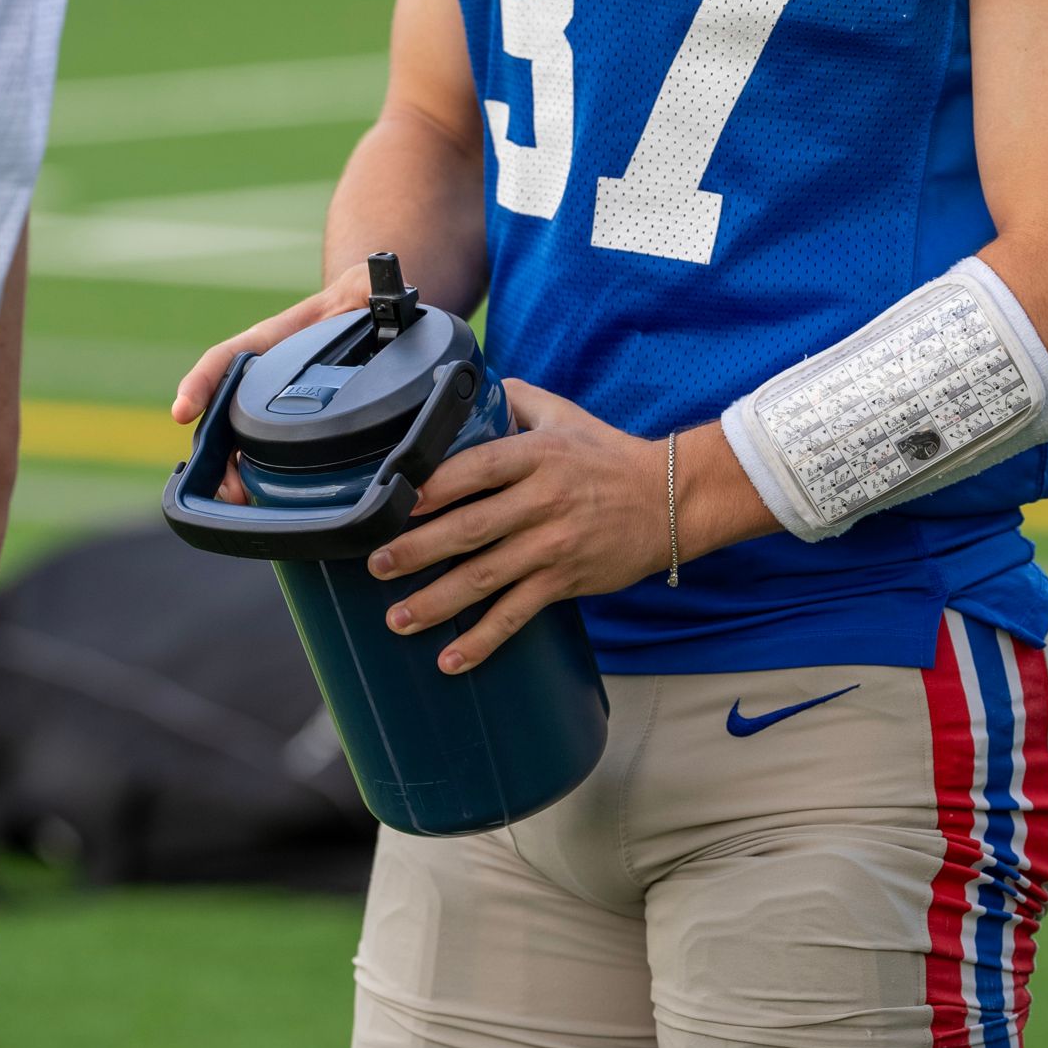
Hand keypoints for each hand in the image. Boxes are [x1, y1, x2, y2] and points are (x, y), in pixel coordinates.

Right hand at [170, 262, 373, 503]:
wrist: (368, 318)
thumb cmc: (360, 301)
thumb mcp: (367, 289)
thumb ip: (371, 287)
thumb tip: (378, 285)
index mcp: (269, 341)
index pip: (226, 358)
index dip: (202, 382)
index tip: (183, 411)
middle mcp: (260, 374)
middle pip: (222, 413)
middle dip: (214, 451)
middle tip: (223, 486)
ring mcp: (268, 403)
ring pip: (234, 440)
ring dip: (228, 473)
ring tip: (236, 500)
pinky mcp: (285, 426)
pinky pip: (257, 454)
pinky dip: (251, 480)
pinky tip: (256, 503)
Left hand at [367, 380, 669, 673]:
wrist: (671, 501)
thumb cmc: (610, 456)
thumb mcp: (563, 415)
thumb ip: (514, 399)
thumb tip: (465, 388)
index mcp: (537, 456)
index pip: (476, 468)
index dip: (434, 486)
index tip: (396, 500)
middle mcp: (542, 501)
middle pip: (470, 528)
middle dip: (417, 549)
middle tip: (377, 565)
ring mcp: (553, 545)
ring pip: (485, 577)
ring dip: (436, 601)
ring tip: (397, 618)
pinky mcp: (564, 581)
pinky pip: (516, 614)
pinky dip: (482, 639)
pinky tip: (451, 659)